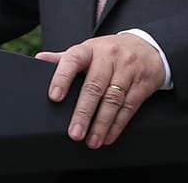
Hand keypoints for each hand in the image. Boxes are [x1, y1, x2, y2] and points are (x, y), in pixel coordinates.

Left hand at [36, 33, 165, 148]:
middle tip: (75, 133)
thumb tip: (39, 59)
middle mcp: (111, 57)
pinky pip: (130, 106)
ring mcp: (129, 69)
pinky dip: (118, 124)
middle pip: (95, 85)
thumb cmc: (111, 52)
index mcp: (92, 49)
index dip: (63, 78)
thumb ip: (65, 58)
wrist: (148, 47)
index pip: (74, 60)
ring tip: (91, 140)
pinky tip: (108, 136)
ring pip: (114, 99)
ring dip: (102, 123)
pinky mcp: (143, 83)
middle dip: (84, 112)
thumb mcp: (89, 50)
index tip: (54, 97)